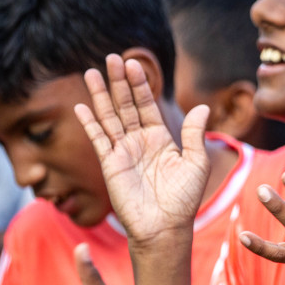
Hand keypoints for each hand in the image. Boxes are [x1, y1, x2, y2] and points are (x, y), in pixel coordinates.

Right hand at [76, 54, 209, 248]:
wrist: (166, 227)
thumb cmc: (184, 199)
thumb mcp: (196, 163)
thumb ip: (194, 134)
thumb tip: (202, 106)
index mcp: (161, 139)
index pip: (147, 105)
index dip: (140, 85)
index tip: (134, 64)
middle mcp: (140, 141)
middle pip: (126, 105)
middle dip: (119, 82)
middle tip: (111, 57)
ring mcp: (123, 151)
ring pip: (109, 117)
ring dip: (100, 95)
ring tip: (92, 72)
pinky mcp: (110, 164)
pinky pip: (98, 139)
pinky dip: (90, 123)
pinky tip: (81, 107)